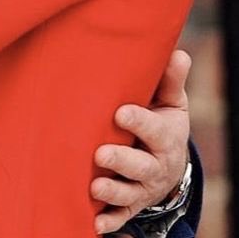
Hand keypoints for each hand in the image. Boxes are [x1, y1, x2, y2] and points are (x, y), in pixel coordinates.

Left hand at [91, 50, 190, 234]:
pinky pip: (121, 216)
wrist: (168, 162)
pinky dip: (109, 221)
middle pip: (141, 166)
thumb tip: (178, 52)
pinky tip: (94, 223)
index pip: (154, 129)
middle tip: (100, 154)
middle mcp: (155, 165)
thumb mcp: (171, 102)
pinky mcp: (131, 204)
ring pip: (129, 193)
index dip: (139, 121)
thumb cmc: (161, 121)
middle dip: (122, 160)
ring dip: (112, 192)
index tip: (120, 112)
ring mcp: (143, 187)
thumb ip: (170, 80)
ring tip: (94, 187)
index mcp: (165, 136)